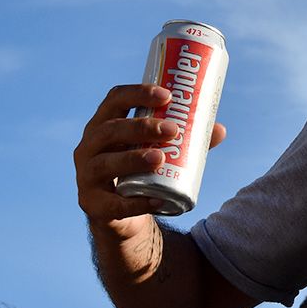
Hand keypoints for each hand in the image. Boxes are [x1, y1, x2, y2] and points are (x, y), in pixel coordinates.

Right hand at [73, 84, 226, 228]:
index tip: (167, 95)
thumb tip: (220, 129)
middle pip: (110, 130)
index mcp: (105, 125)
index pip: (115, 100)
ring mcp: (86, 175)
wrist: (122, 214)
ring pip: (105, 163)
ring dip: (133, 158)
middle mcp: (89, 146)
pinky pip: (112, 203)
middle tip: (172, 130)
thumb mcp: (160, 151)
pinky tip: (155, 201)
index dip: (137, 93)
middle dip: (140, 127)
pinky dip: (134, 203)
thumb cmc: (141, 171)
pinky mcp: (92, 204)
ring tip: (160, 158)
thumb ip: (188, 141)